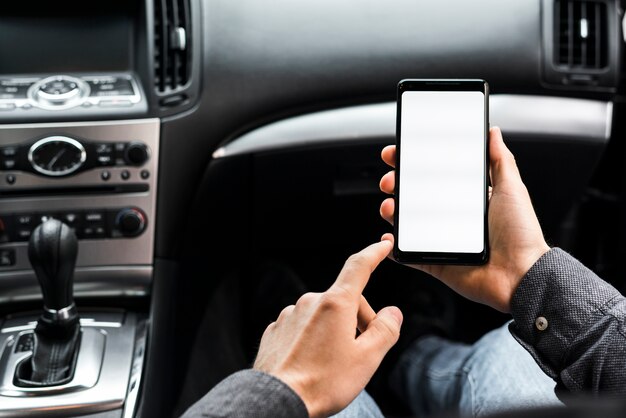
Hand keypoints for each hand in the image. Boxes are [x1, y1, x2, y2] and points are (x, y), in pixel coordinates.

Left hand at [253, 240, 402, 417]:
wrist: (277, 400)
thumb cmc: (322, 382)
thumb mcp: (367, 359)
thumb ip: (385, 331)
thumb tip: (393, 314)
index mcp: (334, 303)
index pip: (358, 267)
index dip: (374, 254)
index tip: (384, 244)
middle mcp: (310, 302)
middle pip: (345, 300)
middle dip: (359, 320)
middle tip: (363, 352)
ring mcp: (290, 315)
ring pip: (324, 314)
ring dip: (336, 330)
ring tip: (335, 363)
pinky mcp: (277, 329)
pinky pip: (304, 326)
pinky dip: (314, 338)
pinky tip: (314, 362)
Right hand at [379, 127, 549, 312]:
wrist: (521, 274)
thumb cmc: (521, 233)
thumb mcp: (512, 188)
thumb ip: (500, 159)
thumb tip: (493, 132)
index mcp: (467, 199)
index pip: (434, 175)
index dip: (414, 164)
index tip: (399, 153)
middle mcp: (451, 217)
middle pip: (414, 196)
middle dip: (396, 184)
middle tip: (391, 179)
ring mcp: (441, 239)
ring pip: (406, 222)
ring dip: (391, 211)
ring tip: (389, 206)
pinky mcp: (435, 262)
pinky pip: (408, 254)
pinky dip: (395, 247)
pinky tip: (390, 236)